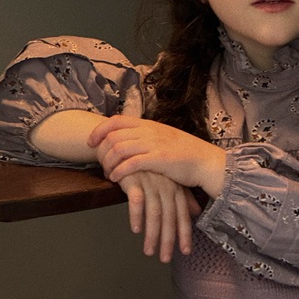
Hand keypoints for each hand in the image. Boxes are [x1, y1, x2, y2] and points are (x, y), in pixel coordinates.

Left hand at [89, 116, 225, 198]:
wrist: (206, 162)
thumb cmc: (186, 154)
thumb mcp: (165, 138)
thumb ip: (148, 137)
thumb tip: (130, 140)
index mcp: (150, 124)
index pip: (116, 120)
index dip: (100, 130)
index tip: (92, 142)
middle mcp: (150, 131)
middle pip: (114, 135)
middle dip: (102, 150)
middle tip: (99, 163)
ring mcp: (154, 143)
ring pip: (119, 148)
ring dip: (109, 162)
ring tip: (108, 173)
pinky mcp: (159, 159)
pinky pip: (131, 163)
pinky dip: (119, 171)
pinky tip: (115, 178)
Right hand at [118, 171, 201, 262]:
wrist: (126, 145)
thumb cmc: (147, 166)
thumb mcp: (167, 180)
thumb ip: (182, 197)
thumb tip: (197, 213)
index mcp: (175, 188)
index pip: (183, 214)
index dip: (185, 234)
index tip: (185, 252)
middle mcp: (165, 186)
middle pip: (169, 217)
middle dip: (168, 240)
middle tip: (165, 258)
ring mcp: (150, 182)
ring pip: (154, 212)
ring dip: (152, 234)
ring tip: (148, 251)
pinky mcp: (133, 178)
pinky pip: (136, 200)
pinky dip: (136, 215)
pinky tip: (136, 229)